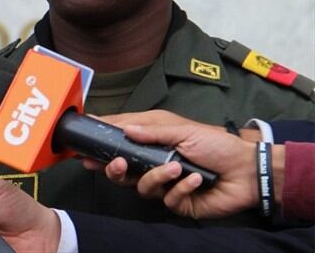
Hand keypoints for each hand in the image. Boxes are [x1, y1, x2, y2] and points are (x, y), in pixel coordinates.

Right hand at [91, 110, 258, 218]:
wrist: (247, 171)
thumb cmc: (217, 145)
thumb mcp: (183, 129)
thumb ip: (152, 131)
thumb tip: (125, 129)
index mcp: (151, 141)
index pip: (120, 139)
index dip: (101, 142)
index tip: (84, 143)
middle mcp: (152, 163)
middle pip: (120, 170)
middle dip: (113, 168)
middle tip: (117, 164)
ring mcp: (163, 183)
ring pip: (140, 187)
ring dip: (156, 177)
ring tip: (174, 168)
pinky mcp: (176, 201)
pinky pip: (167, 199)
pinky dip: (181, 188)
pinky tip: (195, 180)